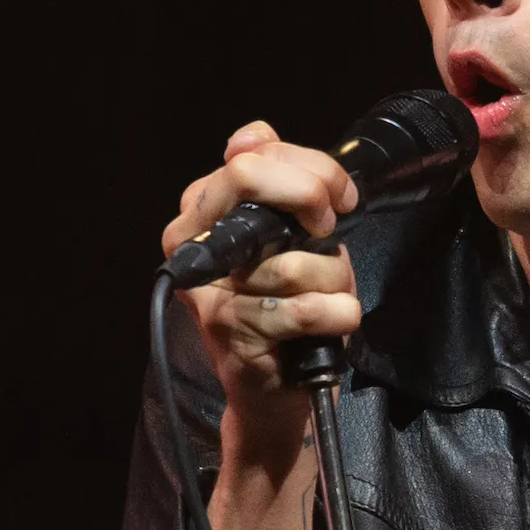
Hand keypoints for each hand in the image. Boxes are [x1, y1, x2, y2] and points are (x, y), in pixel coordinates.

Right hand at [159, 121, 361, 529]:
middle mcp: (191, 246)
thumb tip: (254, 133)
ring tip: (324, 304)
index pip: (251, 155)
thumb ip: (278, 183)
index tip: (339, 199)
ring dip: (335, 283)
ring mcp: (208, 293)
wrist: (273, 396)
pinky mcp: (232, 336)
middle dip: (313, 198)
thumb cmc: (286, 310)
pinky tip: (331, 328)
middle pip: (252, 182)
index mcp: (200, 212)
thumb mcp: (287, 240)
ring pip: (298, 258)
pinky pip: (309, 308)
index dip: (308, 168)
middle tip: (333, 230)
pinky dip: (338, 317)